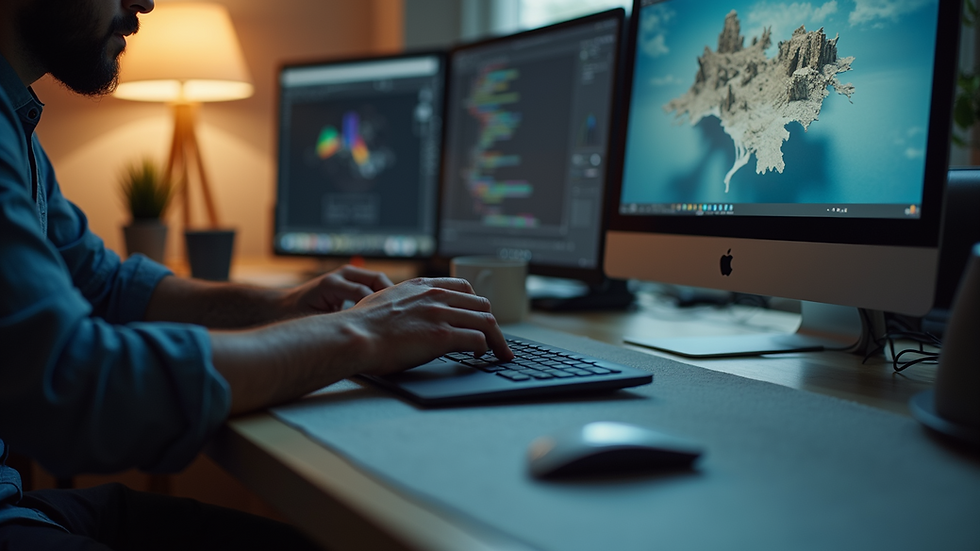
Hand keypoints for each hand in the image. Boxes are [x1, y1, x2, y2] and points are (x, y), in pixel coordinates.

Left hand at [283, 265, 392, 315]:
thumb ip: (337, 326)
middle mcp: (341, 274)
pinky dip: (382, 294)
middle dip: (390, 296)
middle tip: (401, 316)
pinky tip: (388, 309)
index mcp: (331, 284)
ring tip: (397, 313)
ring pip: (378, 278)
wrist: (285, 306)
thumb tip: (359, 336)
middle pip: (376, 279)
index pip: (364, 293)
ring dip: (389, 294)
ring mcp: (347, 273)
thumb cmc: (298, 316)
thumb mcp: (316, 323)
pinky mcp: (351, 277)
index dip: (378, 309)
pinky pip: (373, 282)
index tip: (389, 326)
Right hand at [340, 277, 513, 375]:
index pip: (463, 287)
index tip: (478, 317)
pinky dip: (485, 349)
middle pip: (481, 304)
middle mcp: (435, 295)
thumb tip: (402, 313)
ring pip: (487, 321)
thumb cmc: (360, 325)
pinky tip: (479, 356)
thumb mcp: (383, 299)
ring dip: (496, 339)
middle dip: (490, 323)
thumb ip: (401, 301)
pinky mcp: (442, 335)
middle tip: (493, 340)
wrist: (353, 336)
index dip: (475, 304)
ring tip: (498, 352)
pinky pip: (478, 339)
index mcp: (421, 286)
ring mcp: (440, 314)